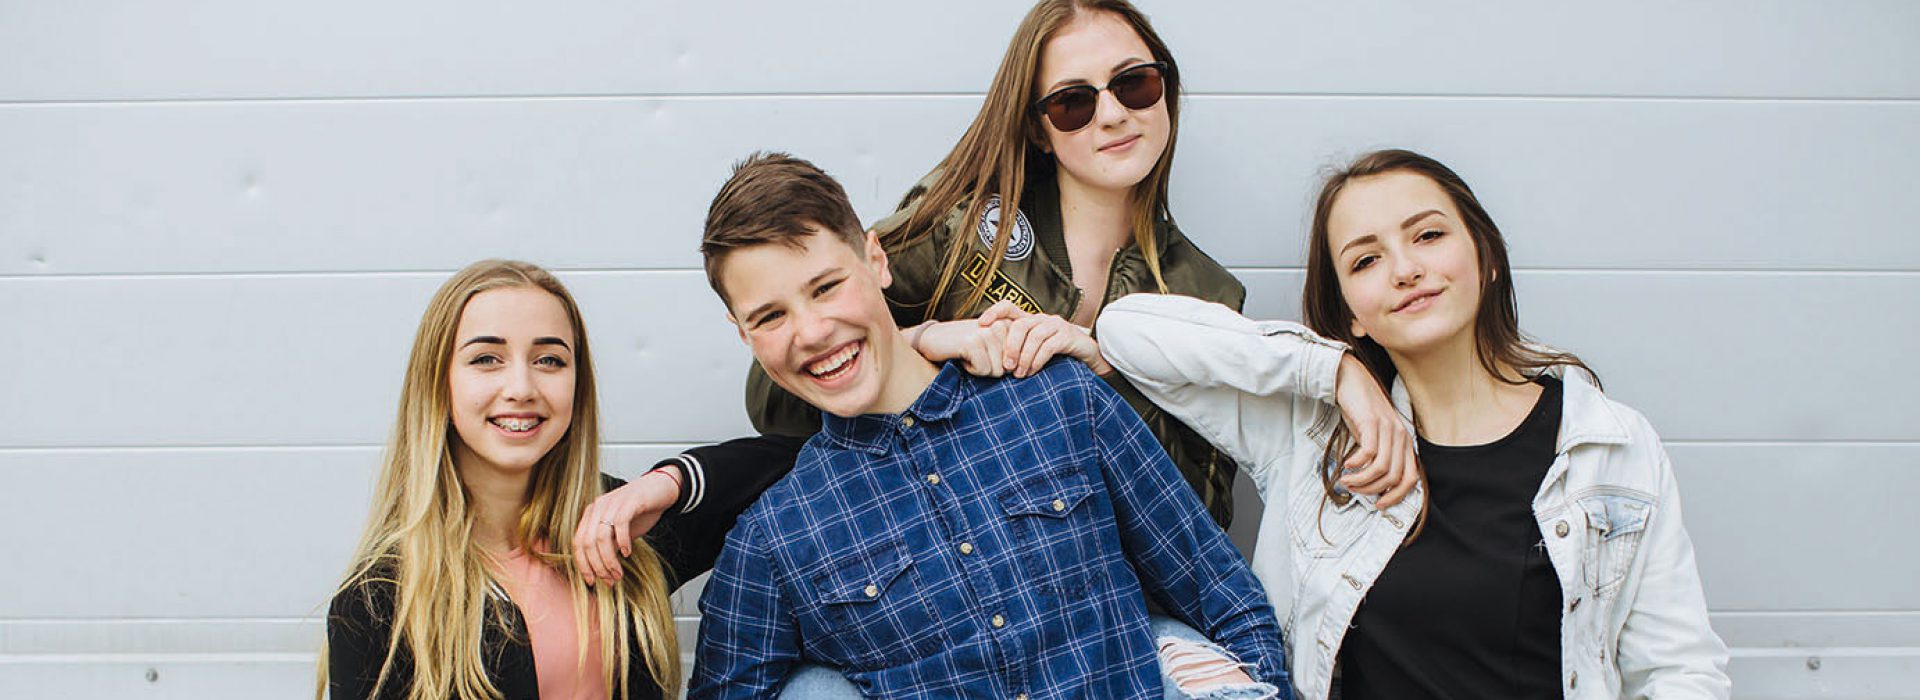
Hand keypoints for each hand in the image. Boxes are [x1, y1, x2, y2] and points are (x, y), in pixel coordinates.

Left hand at [571, 467, 679, 584]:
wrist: (661, 488)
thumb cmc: (641, 511)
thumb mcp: (620, 532)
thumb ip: (609, 547)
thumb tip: (600, 571)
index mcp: (591, 514)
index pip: (578, 543)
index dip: (583, 564)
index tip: (591, 581)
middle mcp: (598, 507)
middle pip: (587, 542)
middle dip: (597, 566)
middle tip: (610, 580)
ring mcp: (613, 503)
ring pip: (601, 537)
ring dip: (609, 560)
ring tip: (618, 573)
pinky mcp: (629, 501)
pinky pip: (620, 524)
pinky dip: (622, 542)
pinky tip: (628, 553)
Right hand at [911, 318, 1010, 376]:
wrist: (933, 338)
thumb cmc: (965, 346)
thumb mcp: (992, 348)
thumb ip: (1011, 355)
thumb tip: (1020, 372)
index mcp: (1010, 325)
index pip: (1019, 362)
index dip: (1000, 366)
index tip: (986, 353)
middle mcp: (1002, 325)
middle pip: (1008, 368)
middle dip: (991, 368)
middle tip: (975, 354)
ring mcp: (987, 332)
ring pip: (997, 370)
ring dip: (980, 368)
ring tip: (969, 353)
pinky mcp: (974, 342)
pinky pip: (983, 370)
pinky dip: (971, 369)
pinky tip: (962, 356)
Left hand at [976, 300, 1111, 377]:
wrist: (1088, 358)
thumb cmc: (1056, 356)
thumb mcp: (1034, 351)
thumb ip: (1017, 351)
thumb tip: (992, 362)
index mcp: (1030, 320)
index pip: (1009, 307)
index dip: (994, 312)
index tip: (981, 324)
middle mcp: (1042, 319)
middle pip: (1020, 325)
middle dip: (1010, 347)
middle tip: (1006, 367)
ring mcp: (1056, 325)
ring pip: (1034, 337)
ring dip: (1024, 357)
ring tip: (1019, 374)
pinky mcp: (1068, 335)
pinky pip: (1049, 346)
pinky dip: (1038, 360)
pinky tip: (1032, 371)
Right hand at [1333, 355, 1416, 508]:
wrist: (1351, 380)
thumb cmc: (1361, 410)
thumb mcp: (1374, 436)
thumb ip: (1378, 455)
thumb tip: (1371, 483)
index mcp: (1405, 442)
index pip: (1411, 479)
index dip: (1396, 496)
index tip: (1379, 504)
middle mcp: (1401, 436)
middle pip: (1395, 477)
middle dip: (1373, 489)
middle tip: (1355, 490)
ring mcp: (1388, 429)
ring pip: (1382, 468)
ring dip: (1362, 480)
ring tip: (1346, 480)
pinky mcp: (1372, 423)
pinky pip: (1369, 452)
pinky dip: (1357, 464)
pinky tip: (1346, 464)